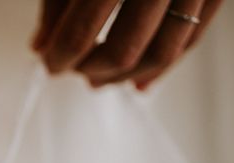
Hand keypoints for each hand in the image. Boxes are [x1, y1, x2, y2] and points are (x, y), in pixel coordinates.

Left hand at [32, 0, 222, 89]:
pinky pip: (192, 38)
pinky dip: (163, 65)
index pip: (81, 31)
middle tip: (72, 70)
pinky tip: (140, 82)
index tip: (49, 64)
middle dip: (91, 68)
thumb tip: (41, 45)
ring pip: (162, 51)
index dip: (60, 57)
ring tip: (98, 80)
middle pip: (123, 48)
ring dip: (124, 76)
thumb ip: (56, 0)